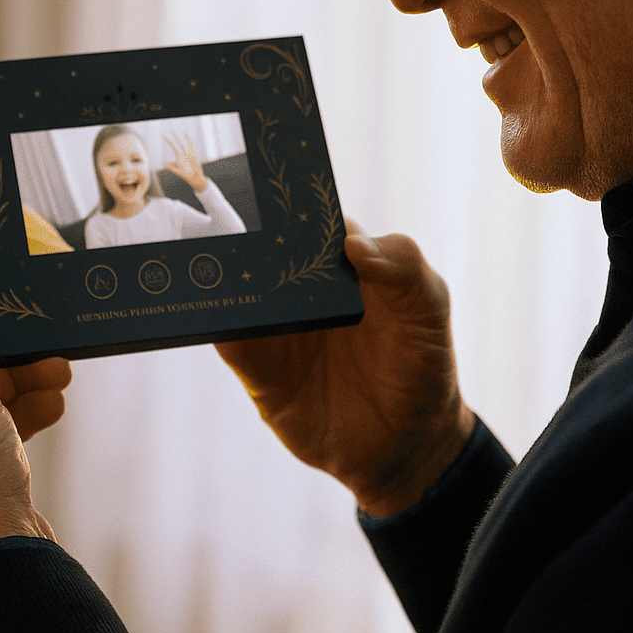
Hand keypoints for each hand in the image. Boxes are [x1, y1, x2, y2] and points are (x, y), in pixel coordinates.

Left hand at [164, 132, 208, 193]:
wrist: (195, 178)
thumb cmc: (186, 176)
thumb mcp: (178, 172)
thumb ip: (172, 168)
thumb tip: (164, 163)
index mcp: (178, 158)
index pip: (173, 148)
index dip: (169, 142)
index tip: (164, 136)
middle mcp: (183, 155)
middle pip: (178, 144)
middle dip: (175, 138)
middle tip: (171, 130)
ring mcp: (189, 155)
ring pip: (186, 144)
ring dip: (185, 138)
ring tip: (184, 131)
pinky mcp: (194, 157)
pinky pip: (193, 148)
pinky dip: (192, 143)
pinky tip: (190, 138)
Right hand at [216, 228, 474, 516]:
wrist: (406, 446)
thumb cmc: (423, 364)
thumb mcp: (429, 309)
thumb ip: (403, 267)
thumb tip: (352, 244)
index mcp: (343, 261)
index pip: (308, 218)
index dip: (289, 201)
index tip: (270, 186)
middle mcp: (303, 286)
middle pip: (262, 248)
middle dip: (240, 233)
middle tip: (226, 220)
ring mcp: (277, 326)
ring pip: (238, 289)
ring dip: (218, 274)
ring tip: (203, 258)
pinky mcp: (258, 368)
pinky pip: (228, 338)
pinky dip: (212, 321)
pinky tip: (206, 309)